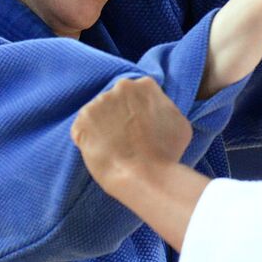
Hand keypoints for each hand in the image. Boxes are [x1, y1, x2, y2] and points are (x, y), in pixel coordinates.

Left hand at [71, 76, 209, 250]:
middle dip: (119, 116)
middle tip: (127, 138)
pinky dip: (88, 141)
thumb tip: (157, 110)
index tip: (140, 126)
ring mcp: (98, 103)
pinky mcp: (81, 121)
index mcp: (145, 85)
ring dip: (103, 128)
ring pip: (98, 114)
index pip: (137, 93)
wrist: (146, 176)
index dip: (138, 111)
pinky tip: (102, 153)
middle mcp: (120, 88)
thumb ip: (164, 108)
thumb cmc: (167, 153)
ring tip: (115, 149)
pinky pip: (82, 130)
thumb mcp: (180, 122)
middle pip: (116, 100)